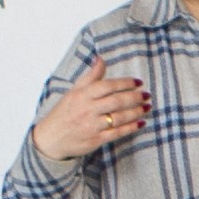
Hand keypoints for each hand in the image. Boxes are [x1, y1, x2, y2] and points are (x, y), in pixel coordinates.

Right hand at [33, 62, 152, 161]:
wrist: (51, 139)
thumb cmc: (64, 112)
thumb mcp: (74, 91)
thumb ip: (91, 76)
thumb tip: (101, 58)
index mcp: (82, 95)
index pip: (107, 86)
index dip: (125, 83)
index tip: (138, 82)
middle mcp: (87, 110)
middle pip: (116, 101)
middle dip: (134, 97)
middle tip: (147, 95)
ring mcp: (92, 126)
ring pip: (119, 117)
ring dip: (136, 112)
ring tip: (147, 107)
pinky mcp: (95, 140)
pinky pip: (117, 133)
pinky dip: (130, 127)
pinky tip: (141, 122)